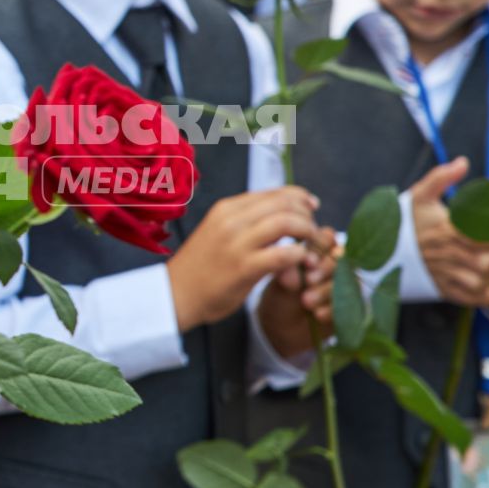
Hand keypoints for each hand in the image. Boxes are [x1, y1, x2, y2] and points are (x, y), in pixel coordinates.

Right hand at [168, 186, 322, 329]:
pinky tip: (301, 262)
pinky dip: (299, 255)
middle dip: (307, 215)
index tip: (312, 207)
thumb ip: (248, 223)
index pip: (274, 192)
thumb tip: (282, 217)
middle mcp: (231, 219)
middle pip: (284, 203)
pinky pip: (284, 253)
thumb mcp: (220, 233)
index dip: (300, 197)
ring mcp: (237, 243)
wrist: (175, 295)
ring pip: (287, 222)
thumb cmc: (200, 267)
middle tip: (313, 231)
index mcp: (227, 208)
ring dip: (307, 232)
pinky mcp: (243, 267)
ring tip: (310, 246)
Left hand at [257, 231, 340, 356]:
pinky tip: (317, 314)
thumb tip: (295, 271)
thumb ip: (288, 272)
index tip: (306, 262)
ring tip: (306, 301)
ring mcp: (347, 285)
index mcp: (319, 250)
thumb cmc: (282, 295)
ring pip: (346, 281)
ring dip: (325, 290)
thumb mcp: (280, 281)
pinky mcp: (352, 306)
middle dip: (325, 268)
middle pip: (341, 258)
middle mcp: (337, 264)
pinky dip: (332, 309)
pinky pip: (350, 304)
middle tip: (308, 280)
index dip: (319, 248)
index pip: (327, 237)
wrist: (282, 325)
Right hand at [409, 158, 488, 307]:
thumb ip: (441, 177)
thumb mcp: (420, 194)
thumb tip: (463, 162)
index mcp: (446, 229)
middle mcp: (447, 255)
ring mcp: (446, 274)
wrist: (380, 253)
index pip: (483, 234)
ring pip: (482, 281)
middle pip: (488, 259)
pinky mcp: (445, 290)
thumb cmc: (405, 223)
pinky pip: (473, 298)